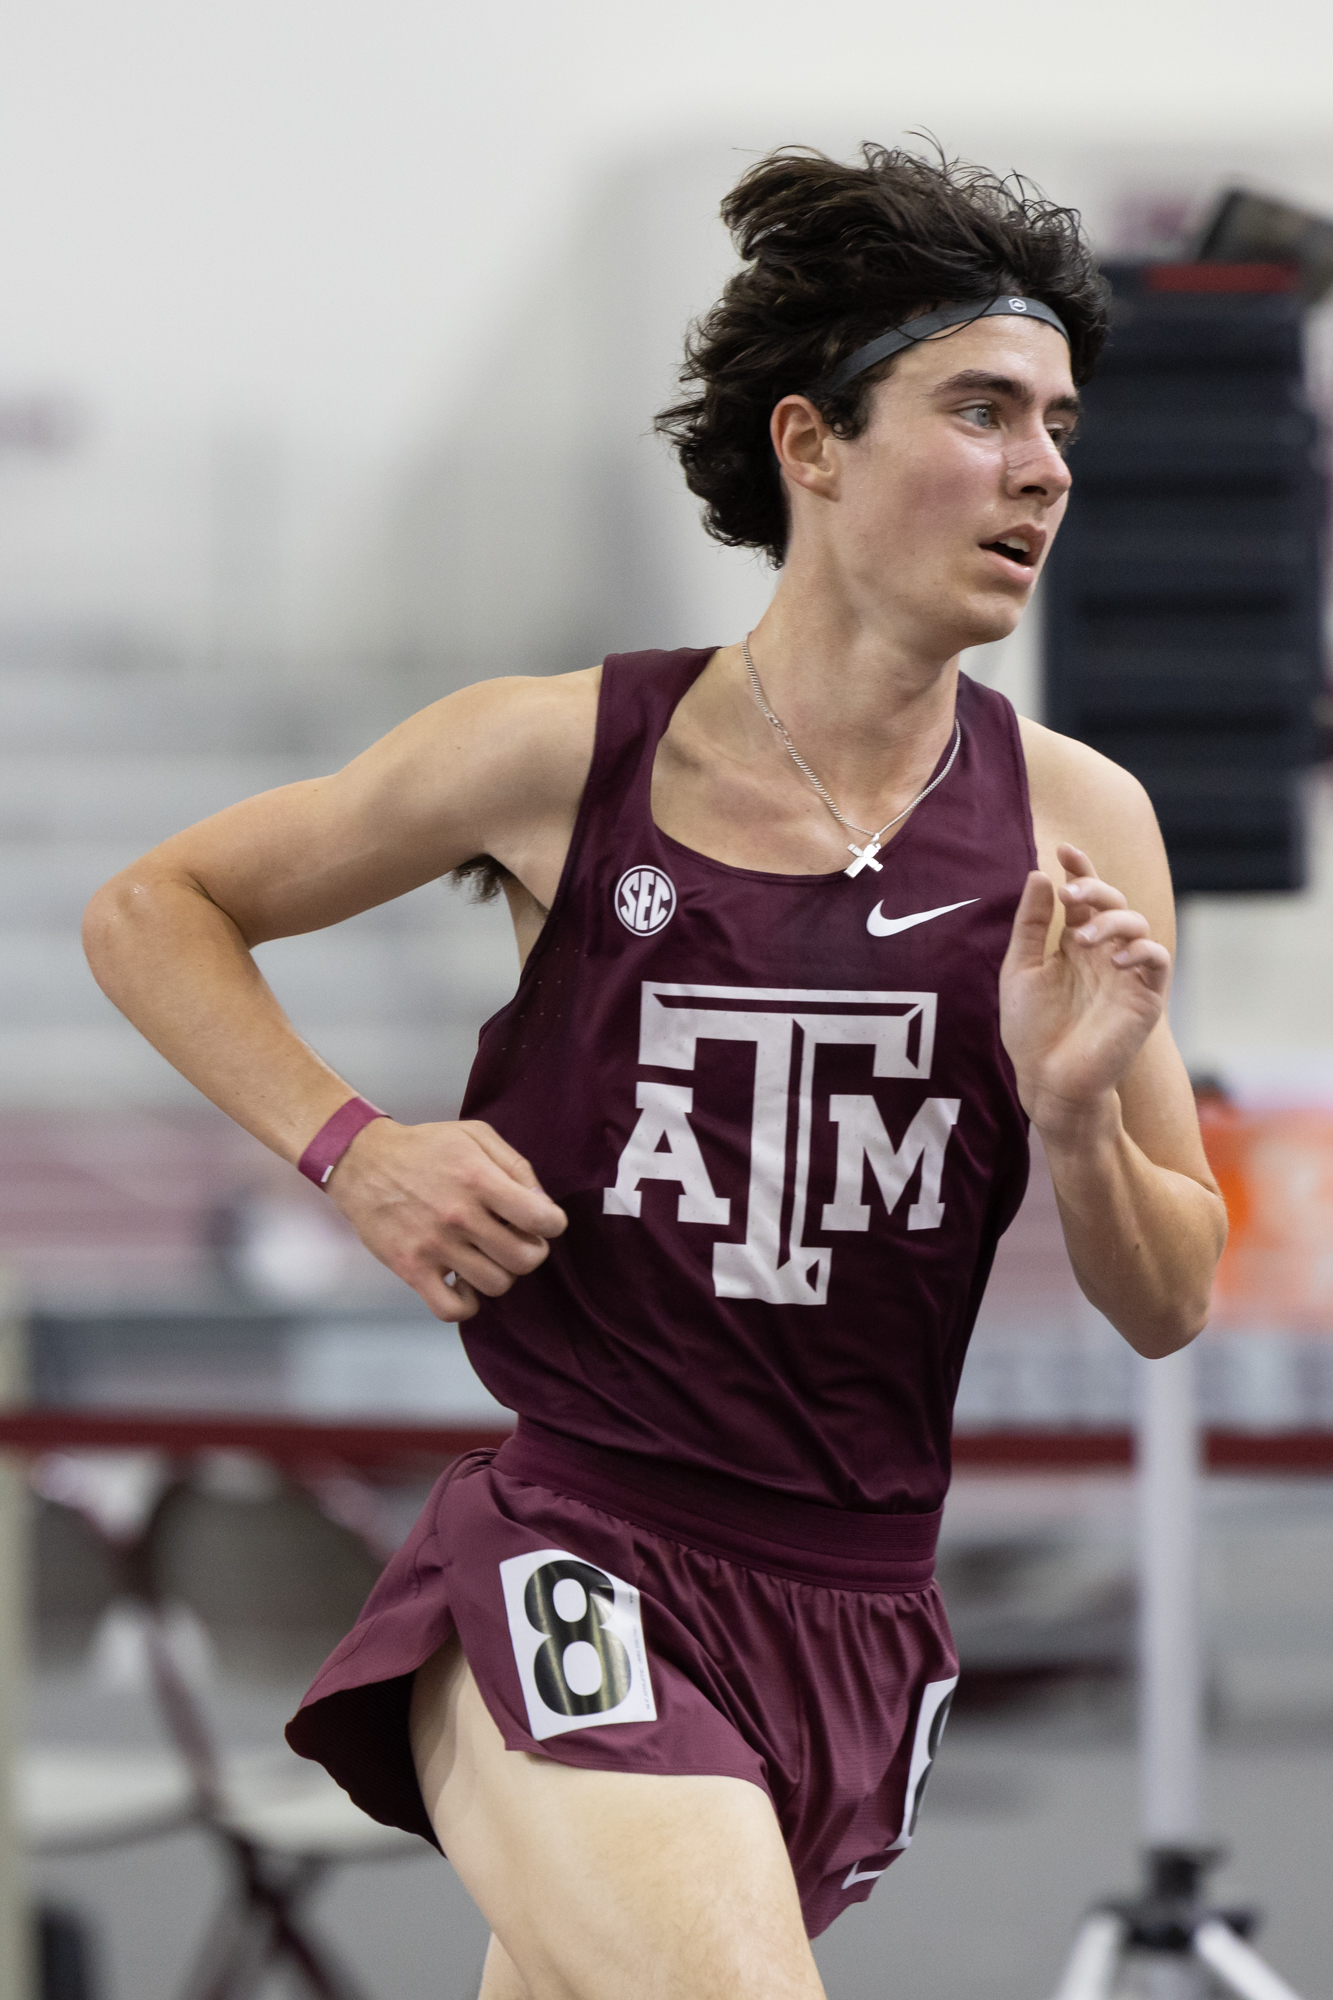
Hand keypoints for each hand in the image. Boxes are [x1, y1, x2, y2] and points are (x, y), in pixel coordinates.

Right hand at [325, 1117, 566, 1321]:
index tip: (543, 1221)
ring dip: (500, 1273)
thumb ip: (517, 1166)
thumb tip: (543, 1205)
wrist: (363, 1162)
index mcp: (479, 1178)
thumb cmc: (425, 1148)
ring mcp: (434, 1246)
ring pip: (496, 1285)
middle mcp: (459, 1215)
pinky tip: (464, 1282)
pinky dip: (467, 1304)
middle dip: (530, 1251)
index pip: (541, 1219)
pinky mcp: (411, 1269)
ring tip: (487, 1255)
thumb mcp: (476, 1136)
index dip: (552, 1224)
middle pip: (525, 1259)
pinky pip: (452, 1310)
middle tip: (516, 1240)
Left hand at [1000, 844, 1170, 1142]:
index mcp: (1074, 944)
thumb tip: (1039, 874)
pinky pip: (1157, 960)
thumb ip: (1030, 925)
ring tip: (1082, 938)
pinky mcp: (1145, 997)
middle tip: (1069, 893)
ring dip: (1113, 920)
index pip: (1084, 897)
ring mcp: (1126, 974)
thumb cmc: (1032, 1030)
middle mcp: (1104, 953)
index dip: (1080, 869)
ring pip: (1138, 924)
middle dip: (1095, 888)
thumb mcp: (1021, 970)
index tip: (1063, 850)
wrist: (1048, 1081)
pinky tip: (1115, 958)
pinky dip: (1141, 950)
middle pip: (1114, 902)